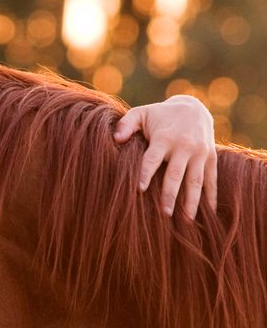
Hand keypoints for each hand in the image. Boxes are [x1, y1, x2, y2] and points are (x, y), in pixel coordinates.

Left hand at [114, 94, 216, 219]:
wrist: (193, 107)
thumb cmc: (159, 116)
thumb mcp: (142, 114)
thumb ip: (127, 124)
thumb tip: (116, 139)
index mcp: (164, 138)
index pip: (153, 158)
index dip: (146, 173)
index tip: (139, 190)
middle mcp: (184, 146)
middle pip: (176, 174)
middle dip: (170, 194)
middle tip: (164, 213)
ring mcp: (200, 152)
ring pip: (195, 180)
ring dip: (191, 201)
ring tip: (186, 220)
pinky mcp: (210, 157)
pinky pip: (211, 179)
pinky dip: (211, 195)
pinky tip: (208, 212)